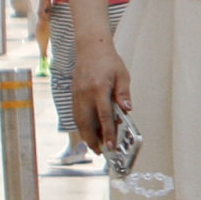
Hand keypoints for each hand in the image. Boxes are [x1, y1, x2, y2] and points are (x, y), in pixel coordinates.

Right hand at [65, 32, 128, 152]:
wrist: (90, 47)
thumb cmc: (108, 60)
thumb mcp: (123, 75)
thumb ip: (124, 94)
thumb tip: (127, 111)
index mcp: (98, 88)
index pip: (104, 116)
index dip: (107, 133)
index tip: (111, 145)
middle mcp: (85, 94)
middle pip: (87, 123)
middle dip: (93, 140)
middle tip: (101, 152)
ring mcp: (77, 95)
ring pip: (79, 121)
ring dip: (86, 135)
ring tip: (95, 145)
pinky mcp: (73, 95)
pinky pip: (76, 115)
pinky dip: (82, 126)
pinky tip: (89, 131)